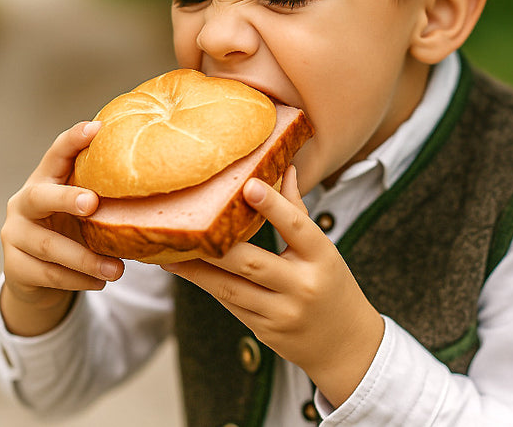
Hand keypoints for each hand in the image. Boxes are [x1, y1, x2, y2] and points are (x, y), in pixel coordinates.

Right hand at [0, 120, 123, 335]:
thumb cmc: (72, 230)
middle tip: (93, 204)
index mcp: (45, 180)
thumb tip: (160, 183)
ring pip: (49, 246)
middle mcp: (22, 203)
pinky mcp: (14, 267)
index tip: (96, 128)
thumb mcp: (85, 210)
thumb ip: (105, 195)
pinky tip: (100, 282)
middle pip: (40, 196)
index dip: (73, 139)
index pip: (56, 153)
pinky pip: (48, 274)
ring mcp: (13, 235)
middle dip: (67, 199)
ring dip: (86, 259)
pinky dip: (78, 280)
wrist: (38, 276)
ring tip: (118, 270)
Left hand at [163, 167, 384, 407]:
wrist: (345, 344)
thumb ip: (298, 212)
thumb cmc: (331, 285)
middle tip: (185, 225)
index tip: (248, 186)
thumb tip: (286, 167)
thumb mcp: (324, 250)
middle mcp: (302, 286)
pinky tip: (185, 270)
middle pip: (251, 262)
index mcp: (322, 258)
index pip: (297, 227)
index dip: (273, 206)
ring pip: (230, 287)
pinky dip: (207, 285)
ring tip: (167, 252)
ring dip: (196, 269)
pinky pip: (230, 303)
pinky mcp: (264, 330)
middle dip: (214, 246)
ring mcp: (282, 313)